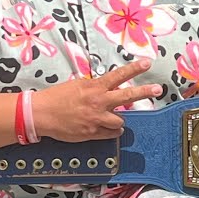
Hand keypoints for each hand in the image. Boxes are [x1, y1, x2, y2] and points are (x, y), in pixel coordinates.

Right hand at [30, 59, 162, 141]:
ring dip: (117, 120)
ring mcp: (96, 118)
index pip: (118, 75)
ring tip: (109, 118)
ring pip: (120, 121)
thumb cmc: (57, 97)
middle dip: (144, 92)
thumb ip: (94, 87)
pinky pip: (110, 134)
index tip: (147, 63)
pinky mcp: (92, 133)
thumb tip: (106, 87)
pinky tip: (105, 128)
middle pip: (127, 95)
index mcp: (94, 87)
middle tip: (158, 89)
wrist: (41, 114)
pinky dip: (111, 132)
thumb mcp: (77, 85)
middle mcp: (98, 101)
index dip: (134, 69)